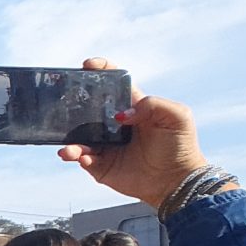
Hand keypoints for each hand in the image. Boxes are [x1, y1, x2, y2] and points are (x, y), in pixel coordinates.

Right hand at [57, 58, 206, 208]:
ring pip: (80, 138)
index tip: (88, 65)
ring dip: (70, 140)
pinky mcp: (101, 166)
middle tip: (64, 104)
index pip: (113, 86)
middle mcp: (115, 126)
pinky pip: (83, 158)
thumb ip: (151, 105)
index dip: (101, 72)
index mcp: (132, 108)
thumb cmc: (180, 145)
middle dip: (74, 106)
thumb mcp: (176, 115)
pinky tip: (79, 156)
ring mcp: (106, 146)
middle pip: (88, 111)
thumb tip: (120, 115)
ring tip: (70, 147)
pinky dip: (77, 156)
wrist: (176, 180)